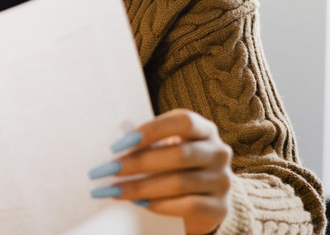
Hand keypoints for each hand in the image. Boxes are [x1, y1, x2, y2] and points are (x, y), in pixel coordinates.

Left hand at [87, 109, 232, 233]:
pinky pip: (189, 205)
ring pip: (180, 182)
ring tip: (114, 190)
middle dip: (137, 163)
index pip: (183, 121)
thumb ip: (148, 144)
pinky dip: (161, 205)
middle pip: (178, 155)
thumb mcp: (165, 149)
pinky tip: (140, 204)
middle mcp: (218, 152)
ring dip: (141, 187)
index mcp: (204, 130)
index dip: (151, 130)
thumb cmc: (175, 167)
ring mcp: (222, 180)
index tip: (118, 144)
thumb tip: (115, 147)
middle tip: (107, 170)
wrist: (203, 202)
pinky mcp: (220, 207)